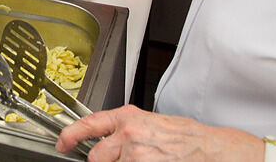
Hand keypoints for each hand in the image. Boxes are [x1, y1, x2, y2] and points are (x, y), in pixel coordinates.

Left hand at [56, 104, 262, 160]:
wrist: (212, 150)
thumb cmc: (186, 137)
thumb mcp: (151, 122)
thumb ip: (125, 128)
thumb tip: (104, 137)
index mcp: (128, 118)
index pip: (88, 124)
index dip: (69, 135)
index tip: (62, 143)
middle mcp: (128, 135)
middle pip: (95, 157)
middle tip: (122, 160)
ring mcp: (136, 157)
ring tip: (144, 161)